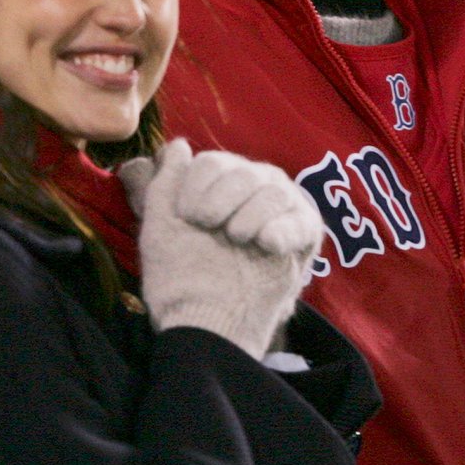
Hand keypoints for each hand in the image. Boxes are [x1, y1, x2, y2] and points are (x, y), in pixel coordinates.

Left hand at [120, 140, 322, 358]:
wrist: (205, 320)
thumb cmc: (179, 276)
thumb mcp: (160, 225)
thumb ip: (165, 181)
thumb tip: (177, 145)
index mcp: (218, 186)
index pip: (212, 163)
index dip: (196, 190)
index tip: (188, 219)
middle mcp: (252, 189)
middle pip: (242, 171)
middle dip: (219, 203)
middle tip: (212, 231)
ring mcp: (281, 209)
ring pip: (272, 188)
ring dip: (246, 218)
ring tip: (237, 242)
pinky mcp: (304, 234)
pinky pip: (299, 216)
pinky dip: (280, 229)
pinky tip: (265, 244)